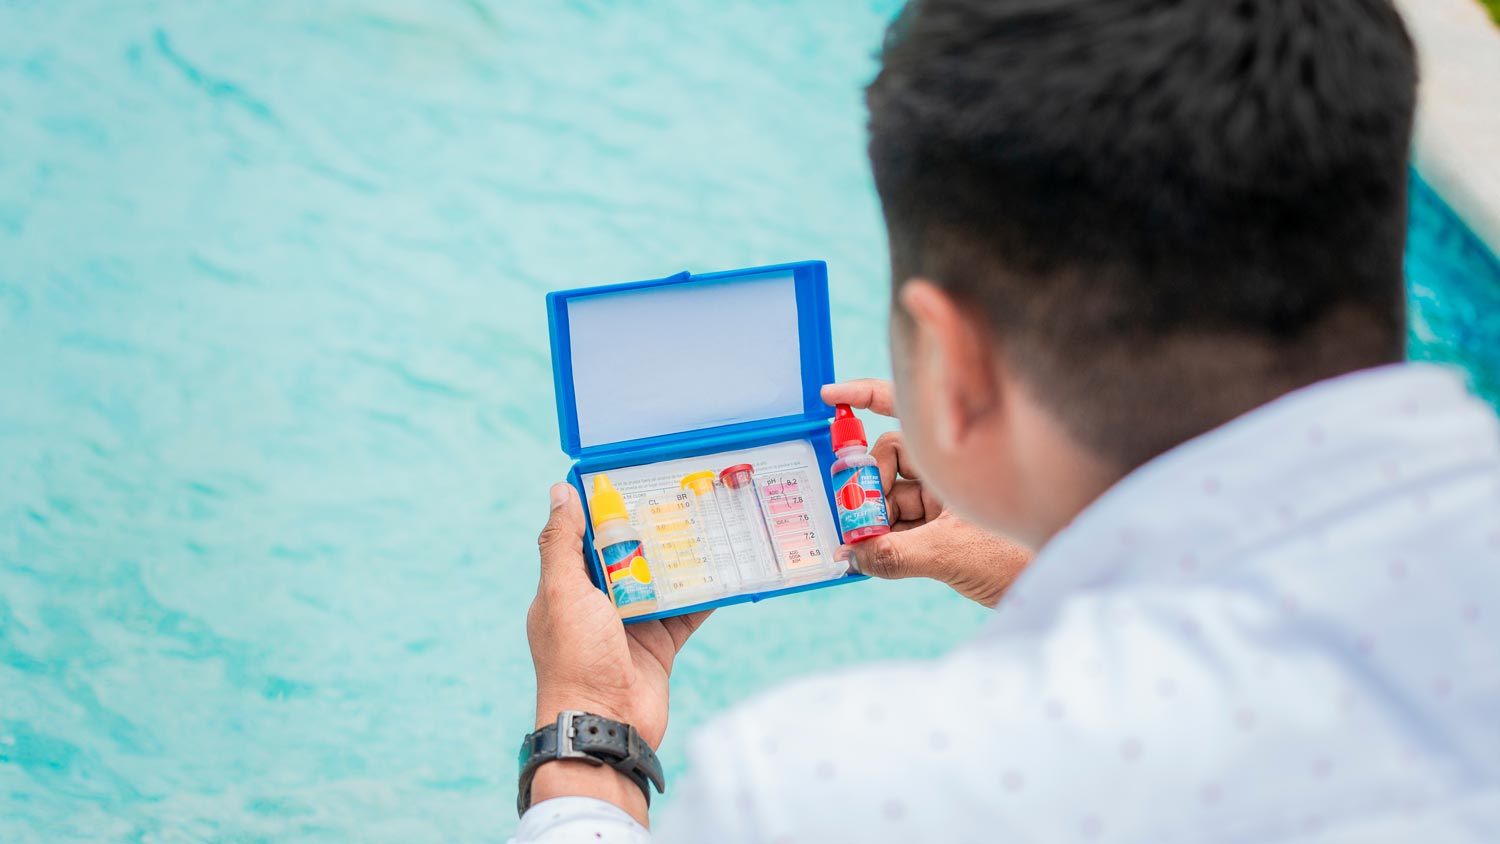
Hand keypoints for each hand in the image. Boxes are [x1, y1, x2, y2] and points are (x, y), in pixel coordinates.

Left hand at [526, 482, 710, 821]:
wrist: (605, 724)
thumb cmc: (575, 657)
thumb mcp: (563, 593)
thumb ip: (561, 543)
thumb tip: (560, 491)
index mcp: (567, 589)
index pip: (584, 538)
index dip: (604, 509)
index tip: (630, 478)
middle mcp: (598, 604)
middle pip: (628, 556)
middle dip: (650, 529)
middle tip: (681, 493)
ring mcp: (632, 625)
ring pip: (661, 580)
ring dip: (681, 557)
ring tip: (707, 523)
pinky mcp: (662, 644)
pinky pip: (686, 612)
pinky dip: (704, 594)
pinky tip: (724, 569)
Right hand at [823, 379, 1033, 605]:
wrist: (1059, 593)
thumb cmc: (1023, 559)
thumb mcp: (952, 554)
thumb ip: (894, 554)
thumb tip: (851, 555)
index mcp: (960, 452)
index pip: (907, 407)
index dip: (867, 396)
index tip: (830, 397)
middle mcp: (953, 469)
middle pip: (890, 459)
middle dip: (868, 487)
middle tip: (856, 519)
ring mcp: (949, 499)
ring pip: (893, 497)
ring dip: (875, 522)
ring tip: (870, 550)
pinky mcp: (947, 530)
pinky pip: (902, 526)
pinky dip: (884, 541)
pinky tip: (870, 559)